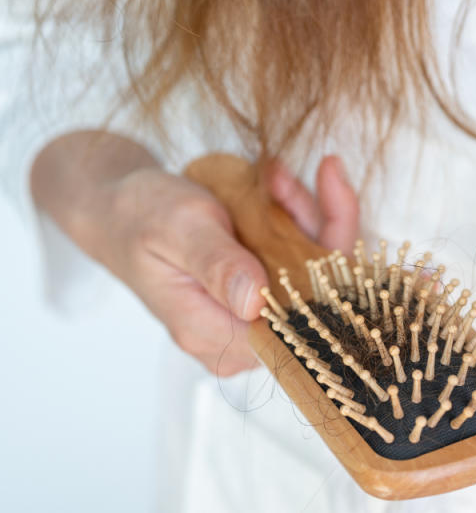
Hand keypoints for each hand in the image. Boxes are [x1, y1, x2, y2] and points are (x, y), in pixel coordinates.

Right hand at [83, 153, 356, 375]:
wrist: (119, 209)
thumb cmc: (140, 217)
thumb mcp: (179, 229)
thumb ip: (218, 264)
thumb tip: (255, 303)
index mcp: (211, 332)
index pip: (295, 320)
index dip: (319, 266)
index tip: (303, 203)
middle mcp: (237, 336)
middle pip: (316, 295)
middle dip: (314, 227)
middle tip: (282, 179)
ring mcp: (253, 317)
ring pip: (316, 272)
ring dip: (306, 216)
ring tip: (275, 176)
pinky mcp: (263, 295)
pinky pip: (303, 260)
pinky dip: (298, 219)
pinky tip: (278, 185)